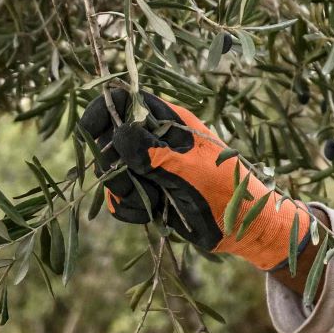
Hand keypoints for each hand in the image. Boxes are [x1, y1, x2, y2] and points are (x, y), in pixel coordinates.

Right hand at [78, 88, 313, 272]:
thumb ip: (153, 152)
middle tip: (142, 181)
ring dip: (127, 192)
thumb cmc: (226, 192)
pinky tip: (156, 213)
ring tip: (158, 200)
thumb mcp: (190, 169)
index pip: (125, 102)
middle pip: (109, 141)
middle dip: (116, 166)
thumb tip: (118, 133)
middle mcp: (156, 140)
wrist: (244, 229)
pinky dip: (132, 209)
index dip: (103, 112)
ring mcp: (150, 167)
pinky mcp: (147, 193)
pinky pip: (120, 199)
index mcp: (171, 121)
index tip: (89, 133)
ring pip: (112, 174)